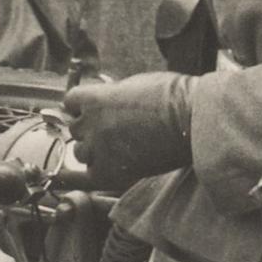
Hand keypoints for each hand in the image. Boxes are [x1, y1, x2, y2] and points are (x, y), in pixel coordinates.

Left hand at [63, 73, 194, 189]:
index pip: (71, 102)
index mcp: (95, 98)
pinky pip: (87, 177)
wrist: (191, 120)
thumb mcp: (135, 84)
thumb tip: (106, 100)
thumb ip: (112, 95)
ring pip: (81, 153)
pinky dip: (92, 174)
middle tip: (110, 131)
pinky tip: (96, 172)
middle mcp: (91, 124)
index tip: (88, 111)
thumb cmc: (171, 97)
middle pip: (75, 130)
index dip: (80, 107)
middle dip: (89, 129)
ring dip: (93, 151)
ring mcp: (99, 149)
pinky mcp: (111, 173)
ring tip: (114, 150)